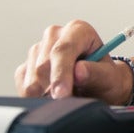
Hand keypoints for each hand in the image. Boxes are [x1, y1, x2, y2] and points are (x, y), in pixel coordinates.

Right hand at [13, 20, 128, 101]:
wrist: (98, 86)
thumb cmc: (106, 78)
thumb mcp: (110, 77)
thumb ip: (96, 73)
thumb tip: (79, 71)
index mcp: (78, 30)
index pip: (62, 50)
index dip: (60, 73)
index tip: (61, 94)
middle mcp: (55, 36)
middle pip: (43, 66)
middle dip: (53, 89)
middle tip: (68, 102)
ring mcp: (38, 50)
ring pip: (31, 78)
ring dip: (45, 95)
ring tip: (66, 96)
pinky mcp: (27, 66)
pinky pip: (23, 85)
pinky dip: (35, 97)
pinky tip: (52, 96)